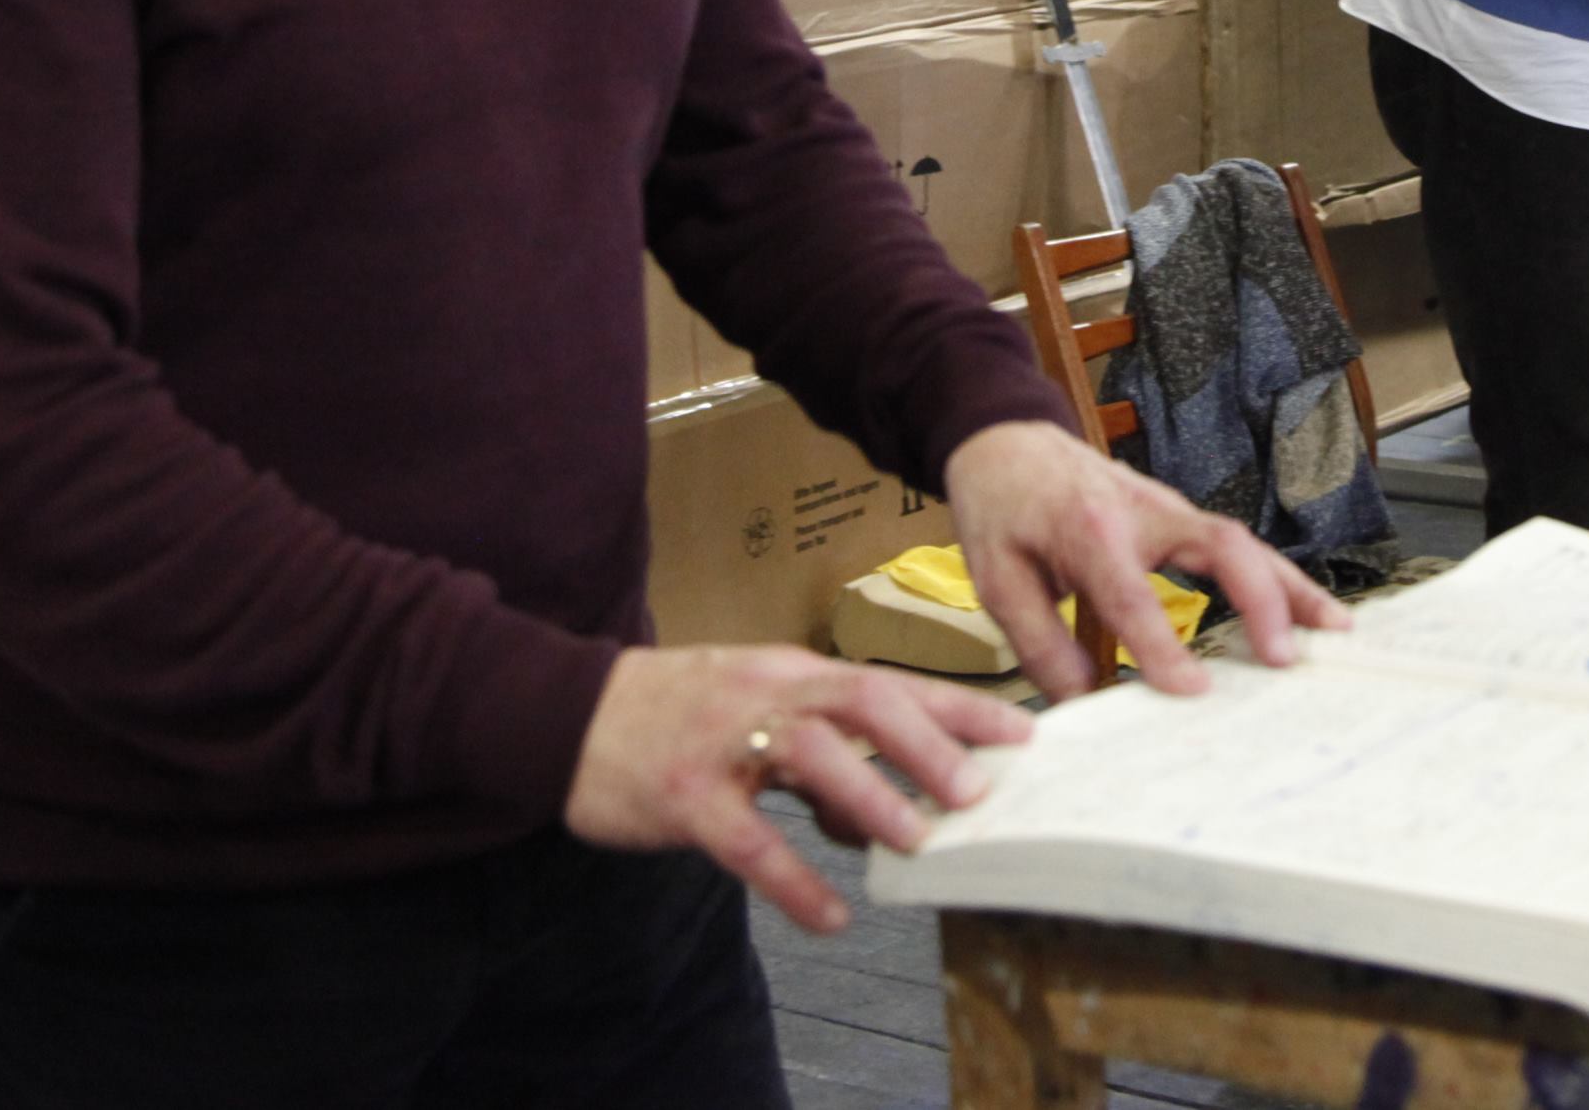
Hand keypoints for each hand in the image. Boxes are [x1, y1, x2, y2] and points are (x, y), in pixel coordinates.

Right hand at [561, 643, 1032, 929]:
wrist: (566, 714)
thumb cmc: (676, 713)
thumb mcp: (756, 712)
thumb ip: (822, 752)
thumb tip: (884, 806)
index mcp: (793, 673)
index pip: (891, 681)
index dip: (958, 707)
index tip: (1022, 733)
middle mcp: (767, 694)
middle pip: (861, 700)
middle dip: (926, 742)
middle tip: (975, 790)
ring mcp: (723, 742)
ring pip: (809, 755)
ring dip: (869, 797)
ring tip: (916, 842)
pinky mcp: (682, 795)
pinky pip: (746, 840)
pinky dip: (792, 879)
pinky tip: (829, 916)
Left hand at [943, 419, 1349, 699]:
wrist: (1008, 442)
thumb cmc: (1003, 510)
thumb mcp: (999, 579)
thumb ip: (1040, 642)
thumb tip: (1084, 701)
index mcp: (1089, 529)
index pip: (1131, 594)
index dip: (1162, 646)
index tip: (1192, 692)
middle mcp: (1143, 512)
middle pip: (1220, 546)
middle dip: (1259, 600)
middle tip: (1283, 657)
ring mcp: (1170, 510)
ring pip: (1244, 543)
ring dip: (1289, 588)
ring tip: (1334, 633)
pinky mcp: (1181, 519)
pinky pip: (1237, 548)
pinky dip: (1277, 580)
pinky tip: (1308, 613)